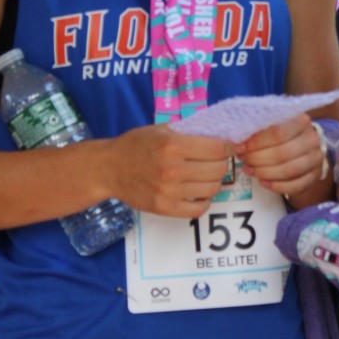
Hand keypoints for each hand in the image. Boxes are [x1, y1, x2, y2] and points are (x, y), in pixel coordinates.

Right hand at [110, 126, 232, 217]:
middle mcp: (172, 169)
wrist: (108, 169)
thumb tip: (219, 133)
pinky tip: (199, 192)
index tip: (230, 147)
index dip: (229, 147)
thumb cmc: (135, 145)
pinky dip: (204, 201)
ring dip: (215, 182)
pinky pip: (198, 209)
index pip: (216, 149)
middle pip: (218, 170)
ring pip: (211, 189)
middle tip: (217, 161)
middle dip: (223, 163)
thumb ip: (188, 131)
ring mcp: (168, 191)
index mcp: (172, 145)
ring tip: (207, 176)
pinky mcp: (164, 208)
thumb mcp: (161, 129)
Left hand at [238, 115, 329, 199]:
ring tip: (249, 171)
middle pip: (282, 153)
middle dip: (258, 159)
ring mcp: (316, 158)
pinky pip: (295, 185)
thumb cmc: (284, 134)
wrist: (305, 146)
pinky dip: (277, 186)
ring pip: (289, 170)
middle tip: (244, 160)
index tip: (240, 148)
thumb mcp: (273, 125)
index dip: (256, 142)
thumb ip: (258, 130)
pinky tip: (263, 183)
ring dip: (265, 173)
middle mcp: (312, 139)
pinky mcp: (316, 176)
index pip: (277, 133)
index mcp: (301, 121)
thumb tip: (236, 141)